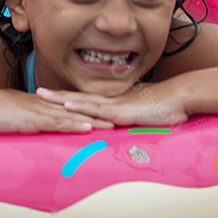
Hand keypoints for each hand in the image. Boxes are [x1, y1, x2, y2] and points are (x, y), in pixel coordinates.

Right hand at [0, 87, 112, 134]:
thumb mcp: (6, 113)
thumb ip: (18, 117)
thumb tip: (25, 123)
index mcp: (36, 104)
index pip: (65, 107)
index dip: (83, 110)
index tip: (100, 114)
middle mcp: (41, 105)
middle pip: (74, 109)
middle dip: (96, 114)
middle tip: (117, 118)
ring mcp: (38, 111)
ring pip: (71, 116)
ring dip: (92, 120)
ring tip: (112, 125)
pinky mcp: (31, 120)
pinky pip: (57, 123)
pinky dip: (73, 125)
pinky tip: (87, 128)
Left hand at [35, 83, 188, 126]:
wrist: (180, 98)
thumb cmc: (164, 107)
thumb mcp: (142, 115)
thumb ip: (130, 119)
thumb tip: (124, 125)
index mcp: (114, 102)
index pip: (86, 100)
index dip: (68, 97)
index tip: (52, 95)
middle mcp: (110, 101)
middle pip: (78, 97)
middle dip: (57, 96)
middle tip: (37, 92)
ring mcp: (114, 105)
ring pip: (82, 101)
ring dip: (61, 99)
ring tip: (43, 96)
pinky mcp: (121, 112)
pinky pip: (97, 110)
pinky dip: (81, 107)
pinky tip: (67, 105)